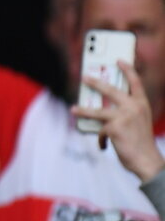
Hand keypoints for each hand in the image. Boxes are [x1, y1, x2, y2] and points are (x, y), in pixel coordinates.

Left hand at [71, 61, 164, 179]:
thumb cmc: (142, 144)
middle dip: (95, 82)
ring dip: (83, 110)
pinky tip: (105, 146)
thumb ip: (126, 114)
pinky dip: (101, 139)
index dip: (127, 69)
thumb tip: (101, 111)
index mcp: (142, 104)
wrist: (147, 160)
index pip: (135, 82)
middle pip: (110, 90)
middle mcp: (134, 107)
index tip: (118, 60)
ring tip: (73, 109)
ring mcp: (123, 116)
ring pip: (98, 111)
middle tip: (85, 77)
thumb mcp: (138, 123)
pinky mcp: (114, 127)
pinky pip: (100, 131)